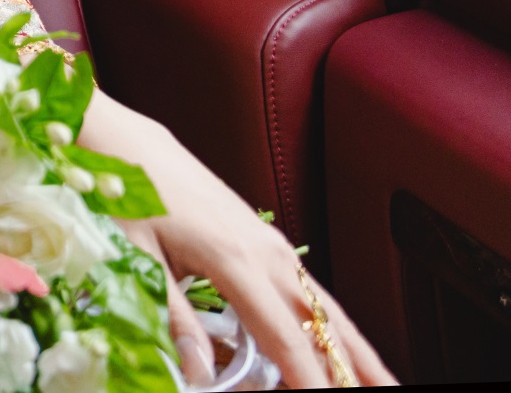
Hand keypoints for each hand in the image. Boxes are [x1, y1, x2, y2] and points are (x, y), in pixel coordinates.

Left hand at [82, 91, 392, 387]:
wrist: (126, 142)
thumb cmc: (125, 194)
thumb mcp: (135, 258)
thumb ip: (173, 316)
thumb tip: (199, 372)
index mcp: (233, 260)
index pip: (286, 337)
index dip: (311, 378)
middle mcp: (264, 252)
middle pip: (325, 324)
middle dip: (356, 369)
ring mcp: (269, 242)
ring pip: (327, 305)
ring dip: (358, 348)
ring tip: (384, 383)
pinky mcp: (263, 237)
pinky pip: (310, 288)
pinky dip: (333, 321)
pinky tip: (339, 342)